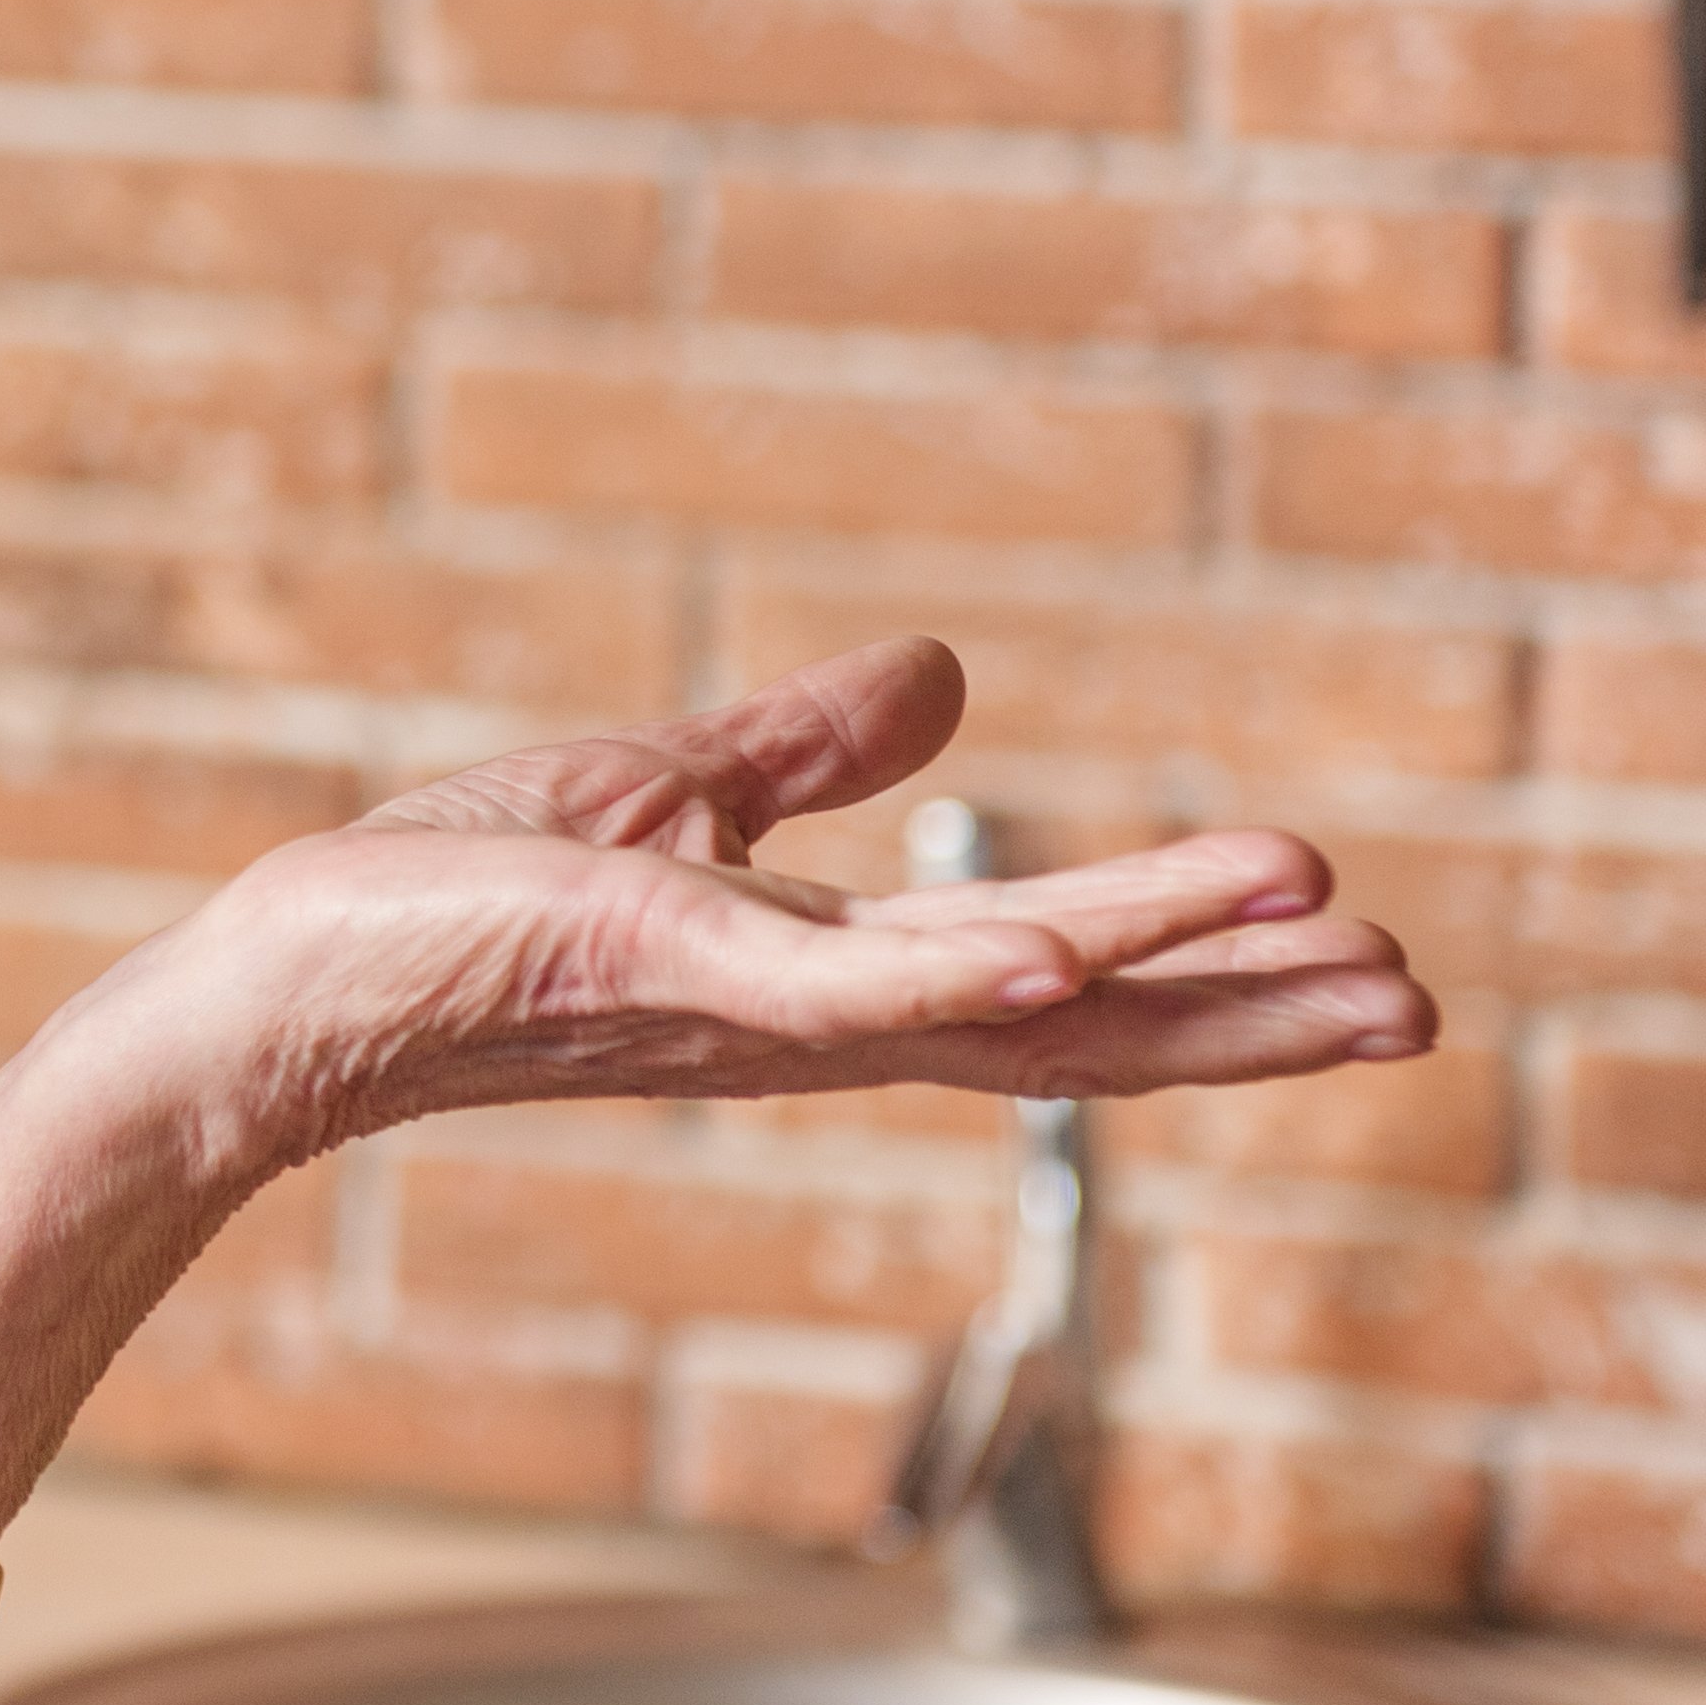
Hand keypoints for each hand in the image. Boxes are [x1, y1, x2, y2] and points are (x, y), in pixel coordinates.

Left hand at [147, 635, 1429, 1172]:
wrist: (287, 982)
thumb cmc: (446, 906)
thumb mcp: (669, 799)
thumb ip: (807, 751)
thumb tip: (944, 677)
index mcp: (834, 982)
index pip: (1060, 987)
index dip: (1205, 972)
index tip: (1352, 949)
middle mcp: (821, 1021)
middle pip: (1077, 1026)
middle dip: (1246, 1015)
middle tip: (1417, 1001)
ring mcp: (752, 1007)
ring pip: (1001, 999)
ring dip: (1164, 969)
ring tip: (1327, 937)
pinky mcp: (667, 968)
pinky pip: (839, 985)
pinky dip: (957, 972)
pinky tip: (1063, 954)